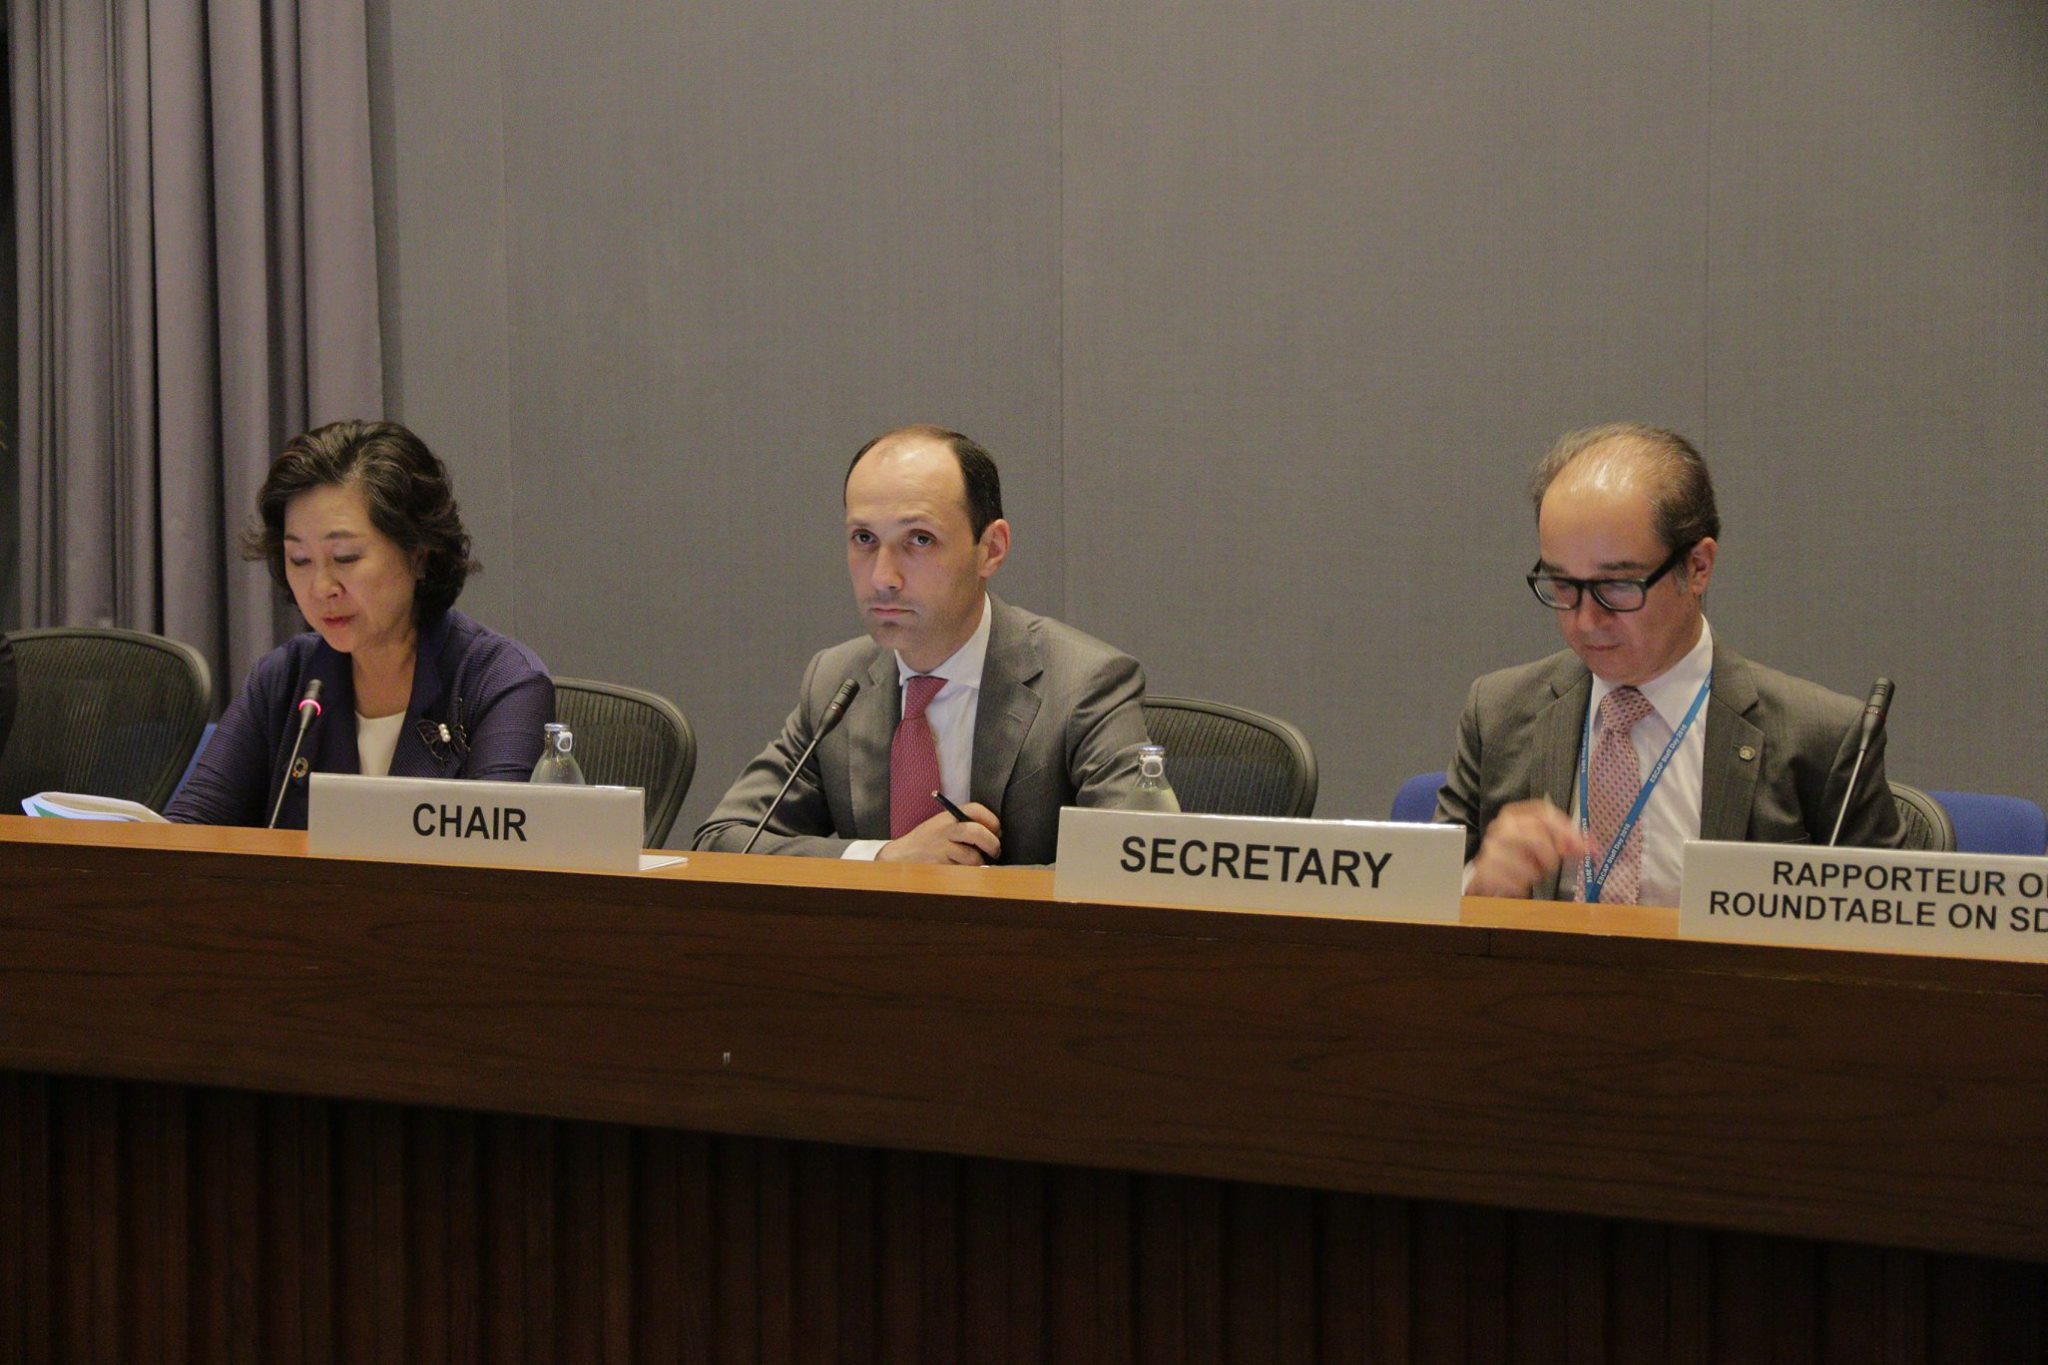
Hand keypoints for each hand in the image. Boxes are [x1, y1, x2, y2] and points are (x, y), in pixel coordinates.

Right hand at [878, 803, 1002, 864]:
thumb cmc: (928, 840)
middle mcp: (945, 830)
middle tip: (996, 851)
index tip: (997, 830)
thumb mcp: (943, 824)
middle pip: (975, 832)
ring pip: (972, 857)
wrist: (902, 856)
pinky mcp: (939, 866)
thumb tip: (997, 833)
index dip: (992, 820)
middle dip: (991, 843)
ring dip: (979, 863)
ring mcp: (941, 849)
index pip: (975, 809)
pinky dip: (967, 872)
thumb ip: (966, 824)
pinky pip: (963, 871)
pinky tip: (959, 869)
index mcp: (948, 816)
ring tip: (974, 863)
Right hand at [1466, 799, 1585, 897]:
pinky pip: (1517, 882)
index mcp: (1513, 813)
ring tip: (1529, 874)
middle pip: (1538, 838)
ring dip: (1535, 874)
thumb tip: (1592, 848)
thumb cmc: (1516, 856)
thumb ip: (1564, 842)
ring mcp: (1491, 847)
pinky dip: (1522, 886)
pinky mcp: (1486, 869)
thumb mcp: (1540, 843)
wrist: (1485, 874)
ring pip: (1529, 865)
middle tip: (1552, 866)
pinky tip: (1517, 882)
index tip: (1582, 846)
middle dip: (1551, 857)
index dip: (1566, 830)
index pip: (1544, 813)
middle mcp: (1501, 825)